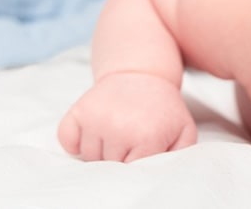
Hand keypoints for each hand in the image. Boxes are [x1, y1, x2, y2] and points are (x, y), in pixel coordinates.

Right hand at [57, 72, 196, 161]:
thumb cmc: (162, 108)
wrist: (142, 73)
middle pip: (109, 167)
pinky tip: (91, 133)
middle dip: (120, 158)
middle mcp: (118, 128)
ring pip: (88, 157)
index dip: (138, 164)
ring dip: (99, 151)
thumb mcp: (183, 131)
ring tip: (116, 132)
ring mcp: (96, 119)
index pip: (133, 172)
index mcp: (147, 137)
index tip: (145, 149)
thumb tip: (161, 177)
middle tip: (131, 139)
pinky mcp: (79, 110)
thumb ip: (180, 158)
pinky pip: (66, 140)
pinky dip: (74, 142)